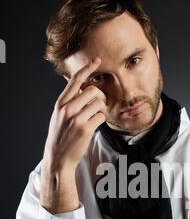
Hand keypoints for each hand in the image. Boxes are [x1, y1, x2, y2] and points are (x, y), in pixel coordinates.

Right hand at [44, 57, 106, 172]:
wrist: (58, 158)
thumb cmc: (61, 136)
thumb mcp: (59, 116)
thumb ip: (69, 103)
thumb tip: (83, 89)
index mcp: (60, 103)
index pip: (75, 80)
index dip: (88, 68)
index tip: (98, 60)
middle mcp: (67, 108)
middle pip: (93, 90)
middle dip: (100, 97)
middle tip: (99, 106)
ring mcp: (76, 119)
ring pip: (99, 103)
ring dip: (102, 110)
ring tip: (96, 117)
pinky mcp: (85, 129)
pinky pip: (101, 116)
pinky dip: (102, 120)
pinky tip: (95, 125)